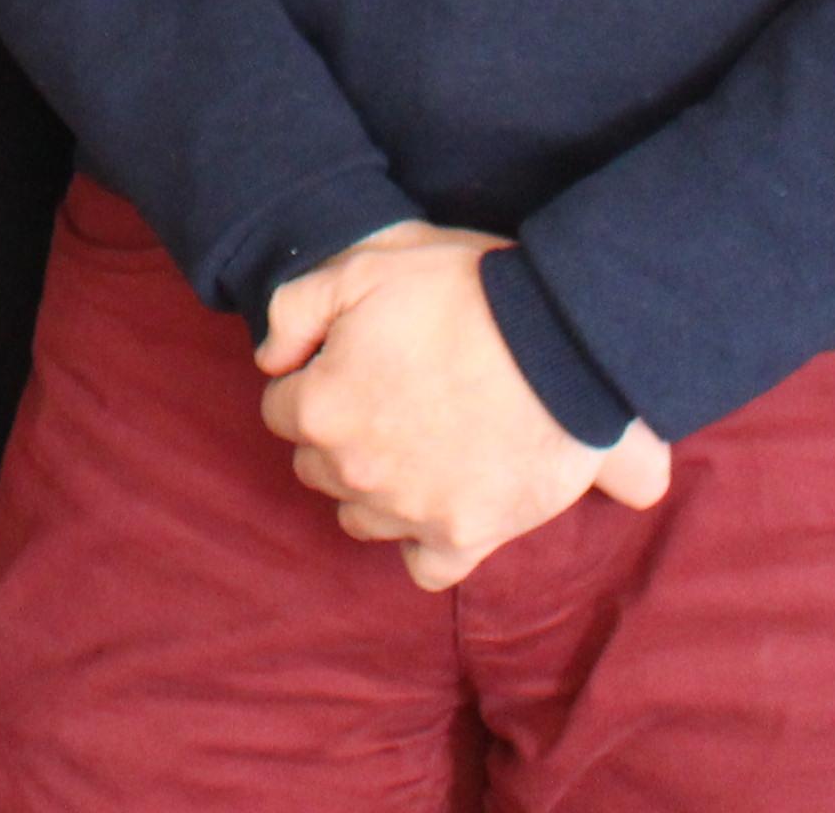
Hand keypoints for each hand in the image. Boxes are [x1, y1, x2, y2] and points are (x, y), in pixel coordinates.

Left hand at [252, 225, 673, 589]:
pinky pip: (424, 566)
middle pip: (317, 466)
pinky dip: (424, 542)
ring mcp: (410, 512)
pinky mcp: (466, 537)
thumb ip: (295, 310)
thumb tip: (271, 360)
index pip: (282, 409)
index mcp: (323, 408)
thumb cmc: (462, 295)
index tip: (351, 364)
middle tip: (386, 398)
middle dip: (339, 434)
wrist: (563, 340)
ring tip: (415, 446)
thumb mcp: (363, 268)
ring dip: (374, 487)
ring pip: (359, 516)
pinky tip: (438, 505)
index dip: (314, 380)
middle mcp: (356, 472)